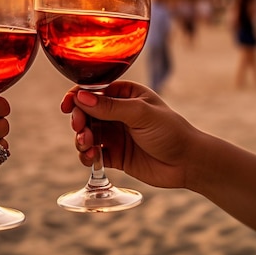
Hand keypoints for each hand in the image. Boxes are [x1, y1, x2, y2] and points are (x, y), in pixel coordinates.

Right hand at [61, 81, 199, 188]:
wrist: (188, 163)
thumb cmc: (170, 131)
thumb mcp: (141, 114)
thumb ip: (110, 107)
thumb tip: (81, 97)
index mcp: (125, 95)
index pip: (93, 91)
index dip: (77, 97)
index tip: (67, 106)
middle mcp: (117, 113)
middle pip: (86, 113)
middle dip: (79, 120)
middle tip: (80, 129)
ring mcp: (115, 134)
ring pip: (87, 134)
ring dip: (81, 139)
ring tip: (87, 146)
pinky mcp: (115, 155)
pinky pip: (92, 154)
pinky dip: (86, 156)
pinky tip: (90, 158)